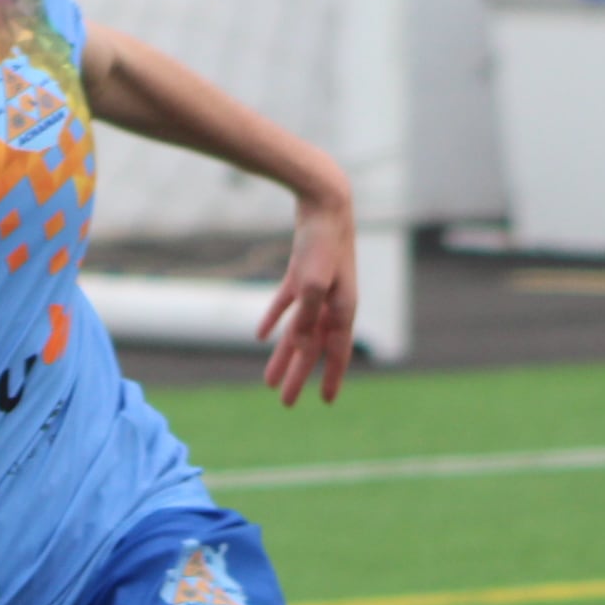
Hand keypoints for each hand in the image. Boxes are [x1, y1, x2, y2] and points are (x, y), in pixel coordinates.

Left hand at [256, 192, 358, 404]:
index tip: (325, 402)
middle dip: (298, 375)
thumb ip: (304, 316)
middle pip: (313, 348)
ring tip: (268, 380)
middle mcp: (333, 302)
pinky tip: (260, 336)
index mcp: (343, 308)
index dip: (331, 378)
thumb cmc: (322, 242)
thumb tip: (297, 345)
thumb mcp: (311, 282)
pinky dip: (275, 319)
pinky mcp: (302, 273)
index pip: (336, 352)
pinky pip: (288, 304)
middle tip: (285, 402)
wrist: (324, 202)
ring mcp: (318, 288)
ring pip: (299, 330)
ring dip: (284, 355)